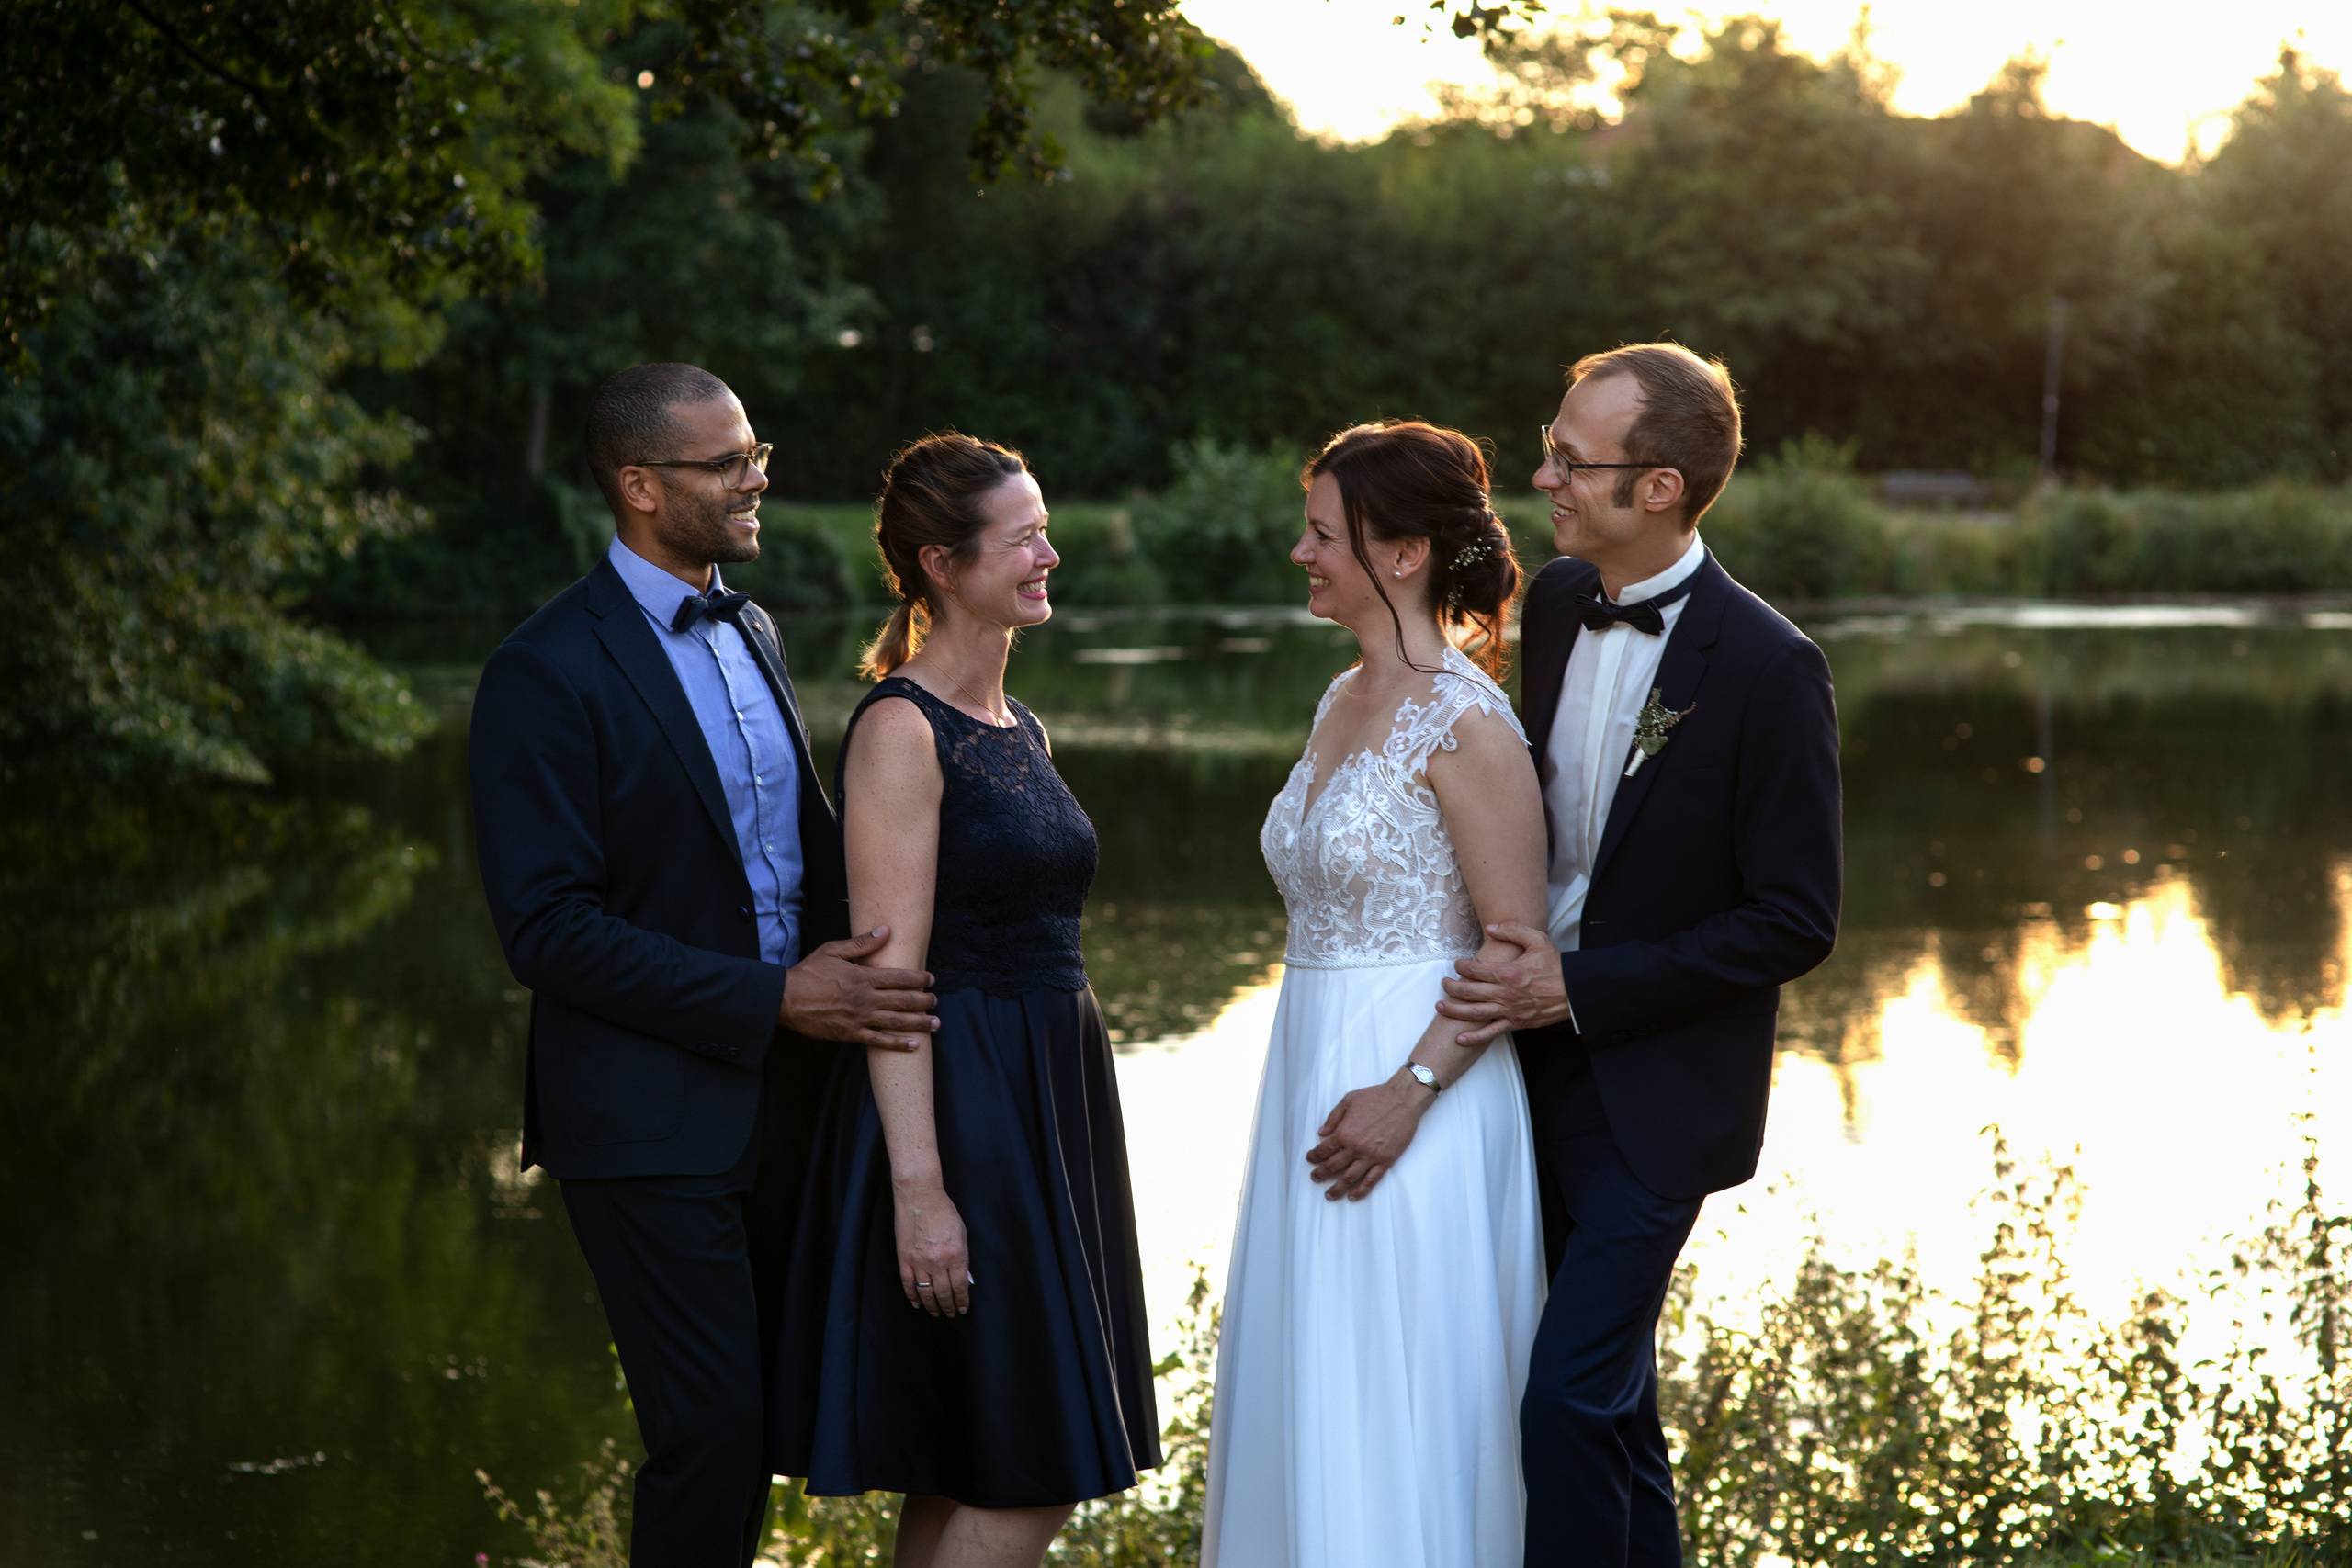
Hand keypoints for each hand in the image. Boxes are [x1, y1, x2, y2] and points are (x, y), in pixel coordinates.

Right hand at [782, 927, 936, 1049]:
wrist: (785, 999)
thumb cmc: (809, 973)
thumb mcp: (833, 950)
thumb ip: (862, 943)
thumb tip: (886, 930)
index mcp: (863, 977)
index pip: (900, 977)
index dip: (919, 979)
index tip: (931, 979)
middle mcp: (865, 999)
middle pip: (903, 1000)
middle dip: (924, 1001)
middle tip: (936, 1001)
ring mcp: (859, 1018)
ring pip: (896, 1022)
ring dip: (919, 1023)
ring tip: (935, 1023)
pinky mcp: (850, 1034)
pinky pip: (879, 1041)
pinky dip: (898, 1044)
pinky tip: (914, 1045)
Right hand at [893, 1179, 971, 1316]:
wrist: (920, 1196)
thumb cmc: (944, 1211)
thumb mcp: (962, 1233)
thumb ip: (964, 1258)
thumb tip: (966, 1280)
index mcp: (955, 1255)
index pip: (960, 1286)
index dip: (962, 1300)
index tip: (963, 1309)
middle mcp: (937, 1261)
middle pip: (944, 1293)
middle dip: (949, 1307)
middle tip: (951, 1314)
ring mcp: (919, 1261)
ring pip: (926, 1292)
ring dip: (932, 1305)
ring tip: (936, 1313)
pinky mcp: (904, 1258)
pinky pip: (908, 1283)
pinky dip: (912, 1296)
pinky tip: (917, 1303)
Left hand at [1305, 1077, 1432, 1201]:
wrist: (1403, 1099)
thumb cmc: (1377, 1097)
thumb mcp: (1348, 1100)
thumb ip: (1333, 1118)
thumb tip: (1321, 1133)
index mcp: (1344, 1132)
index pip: (1323, 1150)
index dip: (1314, 1157)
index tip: (1310, 1160)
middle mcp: (1355, 1147)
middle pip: (1332, 1167)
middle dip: (1320, 1174)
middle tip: (1315, 1178)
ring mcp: (1370, 1156)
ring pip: (1349, 1178)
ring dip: (1337, 1189)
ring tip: (1329, 1195)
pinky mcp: (1385, 1160)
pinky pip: (1371, 1180)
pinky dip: (1361, 1191)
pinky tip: (1353, 1196)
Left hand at [1436, 921, 1570, 1043]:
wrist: (1576, 991)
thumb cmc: (1557, 965)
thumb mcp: (1537, 940)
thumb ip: (1512, 930)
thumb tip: (1490, 927)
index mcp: (1508, 971)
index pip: (1475, 969)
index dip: (1461, 966)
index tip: (1457, 964)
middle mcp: (1505, 992)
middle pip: (1469, 991)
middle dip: (1451, 987)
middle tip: (1443, 984)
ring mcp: (1509, 1010)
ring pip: (1474, 1012)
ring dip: (1454, 1010)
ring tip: (1440, 1006)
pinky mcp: (1516, 1023)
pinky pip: (1491, 1032)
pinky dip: (1475, 1037)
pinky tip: (1460, 1039)